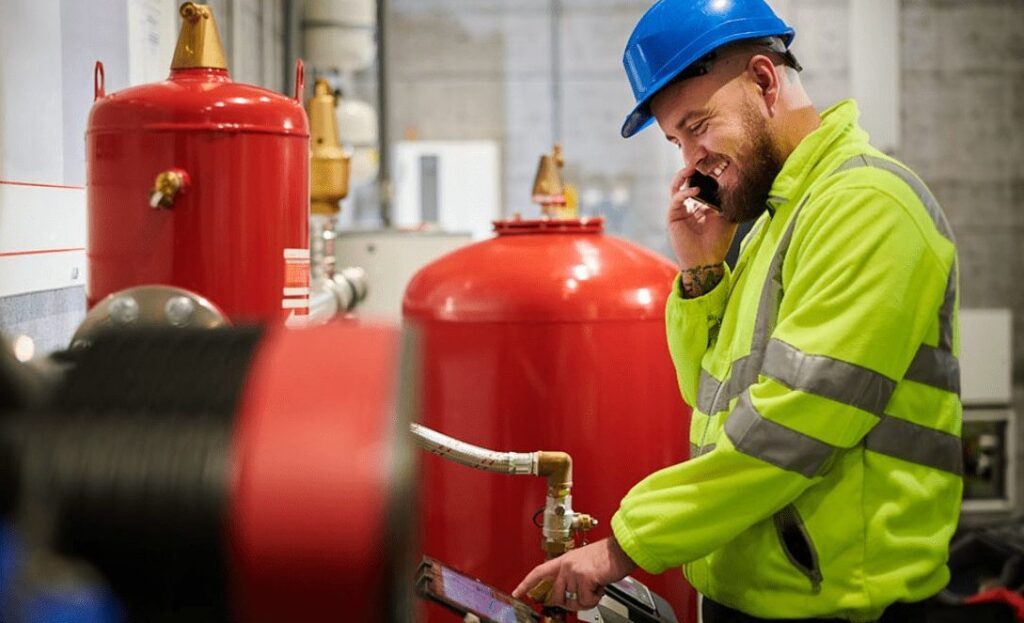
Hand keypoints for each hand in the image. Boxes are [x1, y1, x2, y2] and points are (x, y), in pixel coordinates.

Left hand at [512, 538, 636, 610]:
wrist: (620, 551)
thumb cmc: (606, 558)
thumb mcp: (582, 563)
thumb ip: (570, 576)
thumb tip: (565, 595)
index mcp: (564, 560)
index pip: (539, 572)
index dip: (526, 583)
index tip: (517, 592)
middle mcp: (566, 565)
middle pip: (555, 595)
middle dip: (568, 602)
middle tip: (583, 595)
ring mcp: (574, 571)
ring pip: (572, 600)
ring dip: (586, 599)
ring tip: (595, 586)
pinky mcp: (584, 577)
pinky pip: (585, 600)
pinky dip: (595, 598)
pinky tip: (599, 586)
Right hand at [667, 166, 736, 269]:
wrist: (707, 261)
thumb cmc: (718, 241)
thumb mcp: (728, 217)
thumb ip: (728, 201)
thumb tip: (736, 183)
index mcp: (701, 203)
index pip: (700, 181)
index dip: (704, 170)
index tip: (713, 159)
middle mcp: (689, 204)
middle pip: (686, 180)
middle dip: (691, 167)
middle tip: (700, 157)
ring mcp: (680, 209)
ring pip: (677, 186)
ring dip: (682, 175)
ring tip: (692, 167)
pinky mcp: (673, 216)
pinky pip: (676, 199)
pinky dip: (684, 192)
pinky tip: (695, 189)